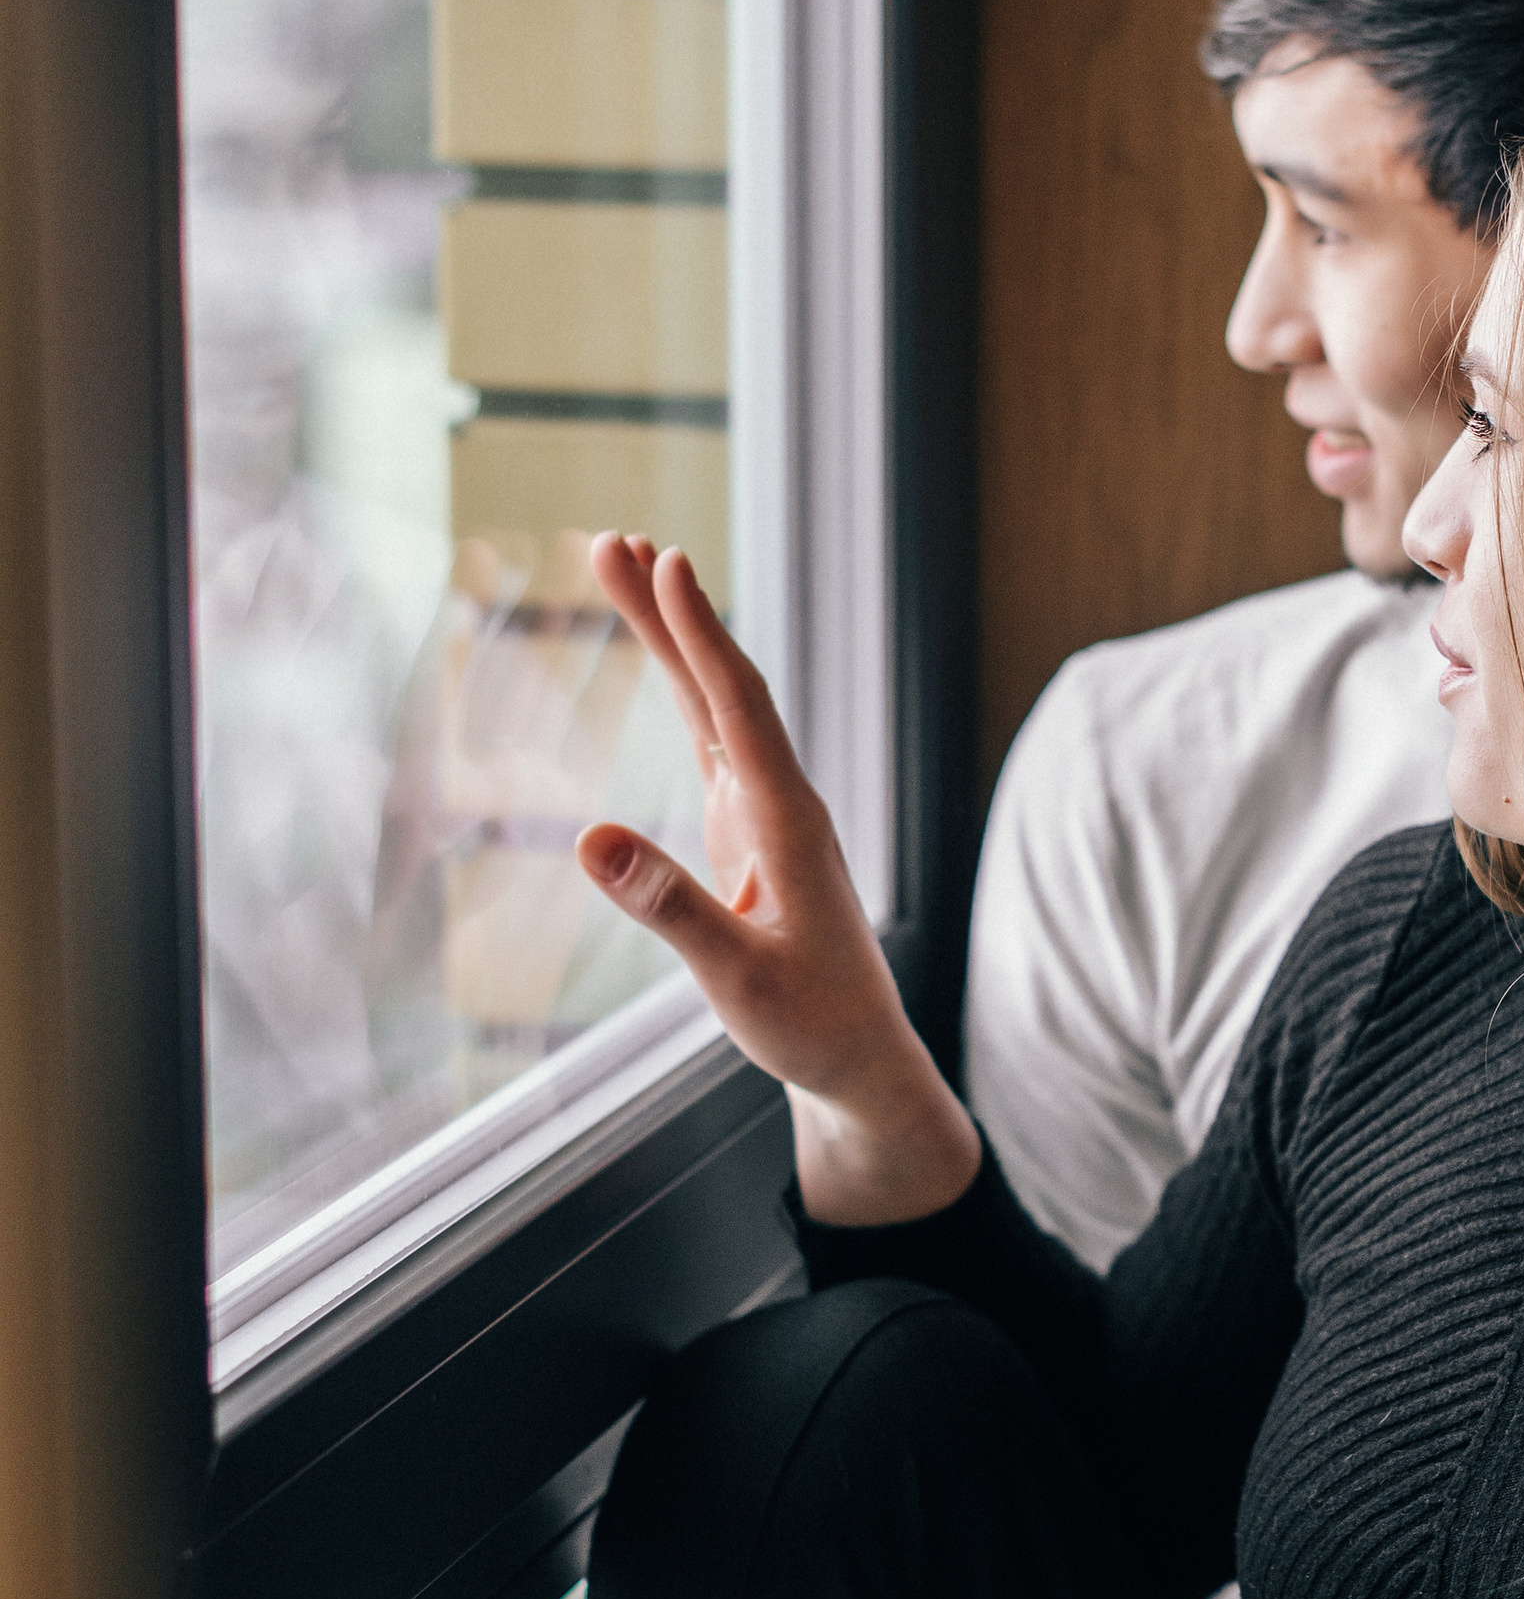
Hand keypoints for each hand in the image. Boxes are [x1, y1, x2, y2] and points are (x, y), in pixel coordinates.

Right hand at [575, 537, 978, 1225]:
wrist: (857, 1056)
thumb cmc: (808, 1023)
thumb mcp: (734, 977)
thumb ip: (668, 908)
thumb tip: (590, 838)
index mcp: (787, 822)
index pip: (739, 707)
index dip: (701, 634)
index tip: (665, 562)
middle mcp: (782, 802)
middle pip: (722, 685)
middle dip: (670, 611)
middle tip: (611, 542)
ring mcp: (768, 812)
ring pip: (716, 705)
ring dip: (674, 638)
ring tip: (624, 570)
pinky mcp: (752, 832)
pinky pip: (714, 739)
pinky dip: (686, 689)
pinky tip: (668, 657)